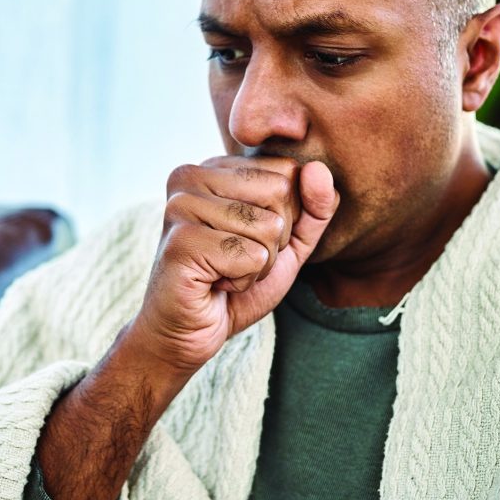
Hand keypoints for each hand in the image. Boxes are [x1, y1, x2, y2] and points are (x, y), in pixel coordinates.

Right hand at [130, 156, 338, 375]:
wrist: (187, 331)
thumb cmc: (234, 283)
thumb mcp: (287, 244)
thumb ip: (312, 208)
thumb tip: (318, 169)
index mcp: (213, 167)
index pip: (287, 171)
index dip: (285, 216)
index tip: (247, 239)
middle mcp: (190, 176)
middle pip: (279, 192)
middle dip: (274, 240)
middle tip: (236, 259)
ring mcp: (181, 206)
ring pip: (268, 227)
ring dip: (258, 265)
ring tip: (223, 272)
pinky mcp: (182, 241)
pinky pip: (251, 257)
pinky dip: (243, 281)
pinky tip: (214, 284)